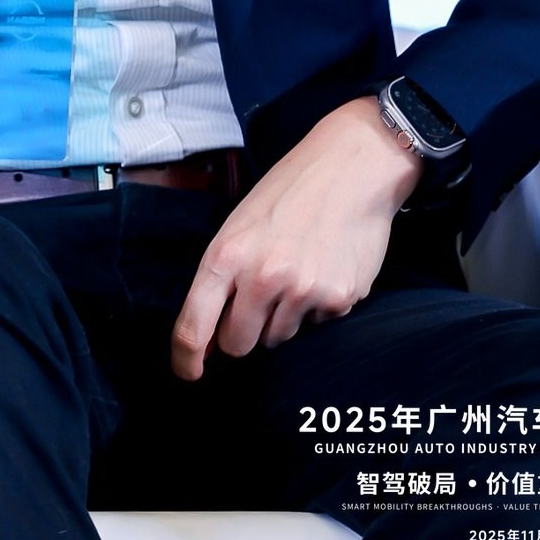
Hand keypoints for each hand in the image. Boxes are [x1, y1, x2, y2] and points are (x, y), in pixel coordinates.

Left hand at [169, 97, 423, 378]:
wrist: (353, 166)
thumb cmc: (291, 190)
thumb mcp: (241, 223)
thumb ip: (224, 276)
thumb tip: (210, 337)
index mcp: (227, 254)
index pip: (193, 328)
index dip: (187, 360)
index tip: (190, 372)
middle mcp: (262, 278)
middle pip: (238, 346)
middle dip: (243, 334)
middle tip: (257, 302)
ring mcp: (302, 291)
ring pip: (278, 339)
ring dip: (282, 319)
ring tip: (297, 272)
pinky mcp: (338, 300)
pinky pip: (316, 326)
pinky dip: (316, 308)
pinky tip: (324, 269)